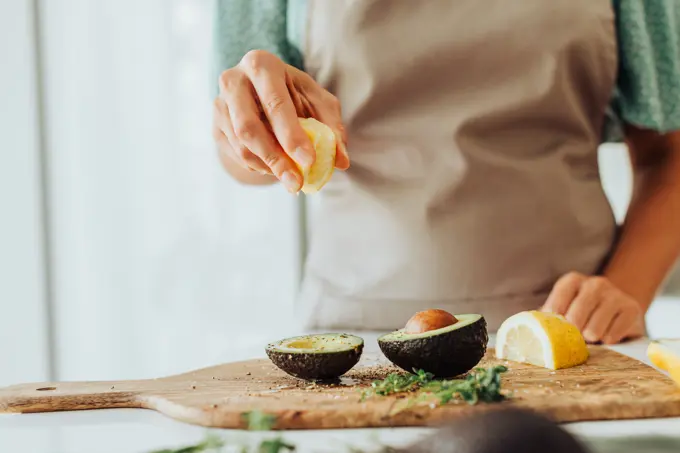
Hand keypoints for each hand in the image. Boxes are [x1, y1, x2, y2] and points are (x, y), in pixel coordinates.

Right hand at [212, 50, 349, 192]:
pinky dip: (259, 168)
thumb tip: (341, 161)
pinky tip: (276, 168)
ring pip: (241, 147)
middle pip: (249, 128)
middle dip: (276, 160)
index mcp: (262, 65)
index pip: (276, 104)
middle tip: (297, 183)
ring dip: (269, 168)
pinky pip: (236, 155)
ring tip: (292, 178)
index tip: (309, 161)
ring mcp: (219, 104)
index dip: (292, 136)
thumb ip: (332, 127)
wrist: (261, 93)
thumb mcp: (318, 102)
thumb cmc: (295, 95)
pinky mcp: (215, 126)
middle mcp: (234, 80)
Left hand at [541, 272, 644, 343]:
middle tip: (575, 336)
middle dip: (574, 329)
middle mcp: (595, 283)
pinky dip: (609, 338)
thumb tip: (527, 326)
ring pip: (596, 325)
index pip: (560, 294)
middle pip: (577, 312)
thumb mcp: (564, 310)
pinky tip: (607, 338)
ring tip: (591, 336)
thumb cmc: (582, 314)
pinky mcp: (632, 308)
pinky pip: (615, 331)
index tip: (554, 326)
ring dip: (592, 335)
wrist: (618, 312)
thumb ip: (547, 317)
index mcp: (573, 281)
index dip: (556, 313)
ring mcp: (615, 294)